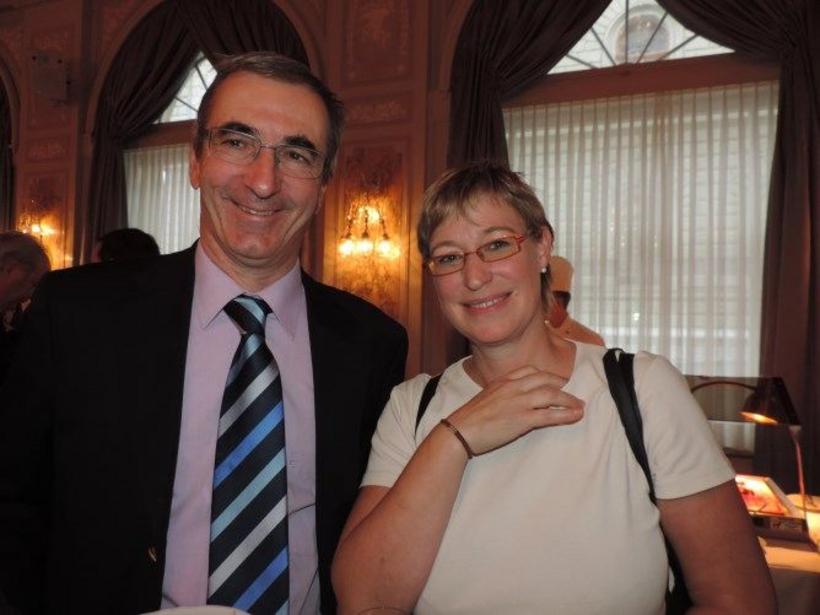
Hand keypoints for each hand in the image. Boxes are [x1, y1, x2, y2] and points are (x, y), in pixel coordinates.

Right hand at [446, 366, 583, 455]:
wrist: (459, 431)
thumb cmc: (468, 419)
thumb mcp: (485, 398)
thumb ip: (501, 395)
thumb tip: (511, 402)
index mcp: (502, 381)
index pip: (530, 370)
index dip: (546, 376)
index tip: (555, 382)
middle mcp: (513, 387)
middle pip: (545, 379)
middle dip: (562, 386)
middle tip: (572, 395)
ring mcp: (519, 402)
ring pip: (552, 395)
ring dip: (569, 400)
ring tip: (579, 406)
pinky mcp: (522, 419)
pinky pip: (550, 415)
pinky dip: (566, 414)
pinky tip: (576, 415)